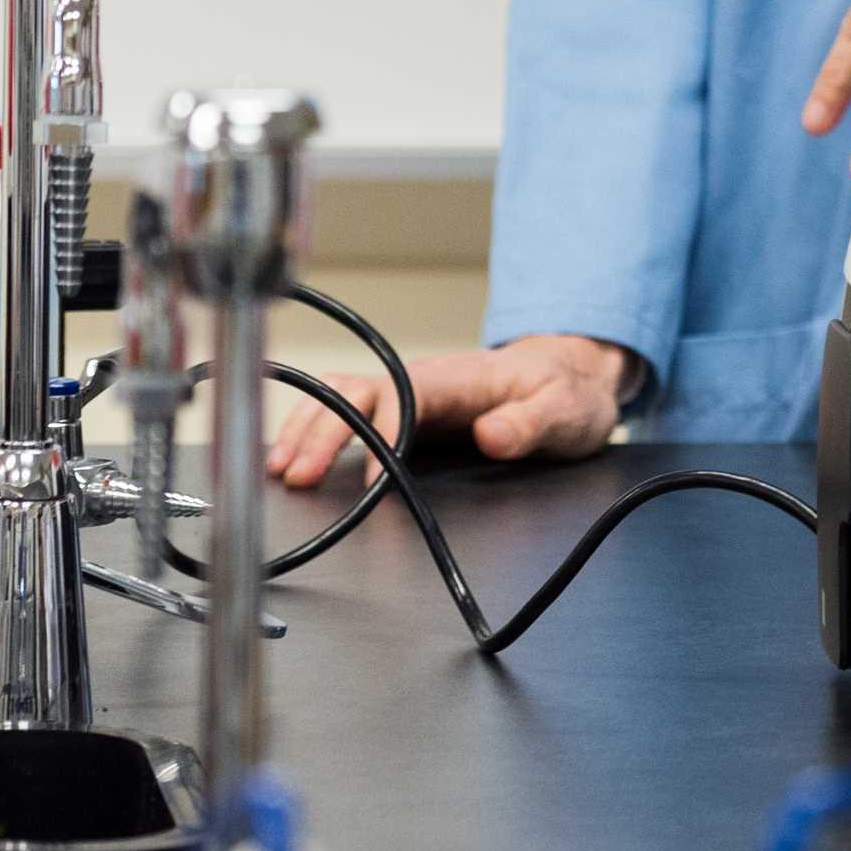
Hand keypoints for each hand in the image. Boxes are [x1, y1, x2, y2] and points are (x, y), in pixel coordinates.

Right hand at [261, 333, 635, 488]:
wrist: (571, 375)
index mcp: (458, 379)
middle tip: (296, 475)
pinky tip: (291, 456)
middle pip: (357, 393)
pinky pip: (350, 412)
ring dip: (308, 429)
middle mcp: (424, 380)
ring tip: (279, 469)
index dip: (376, 430)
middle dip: (323, 431)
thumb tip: (491, 435)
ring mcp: (410, 393)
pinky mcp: (404, 410)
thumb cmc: (567, 391)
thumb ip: (532, 423)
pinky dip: (315, 429)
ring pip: (342, 398)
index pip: (404, 396)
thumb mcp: (567, 410)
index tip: (362, 473)